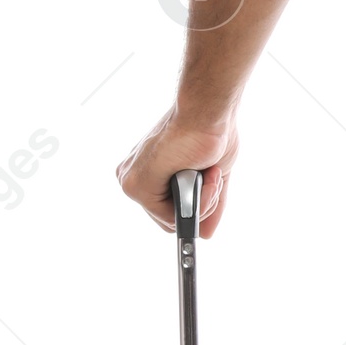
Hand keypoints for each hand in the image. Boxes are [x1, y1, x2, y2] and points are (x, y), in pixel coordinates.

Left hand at [116, 106, 237, 235]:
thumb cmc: (211, 132)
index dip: (195, 204)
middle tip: (212, 176)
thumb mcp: (213, 176)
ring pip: (172, 220)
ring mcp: (132, 182)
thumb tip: (205, 234)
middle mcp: (133, 177)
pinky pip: (171, 216)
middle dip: (201, 204)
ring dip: (203, 202)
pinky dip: (197, 201)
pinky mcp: (136, 185)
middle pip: (168, 219)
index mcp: (146, 172)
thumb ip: (207, 204)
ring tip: (210, 172)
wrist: (207, 111)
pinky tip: (203, 176)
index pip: (166, 209)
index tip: (209, 178)